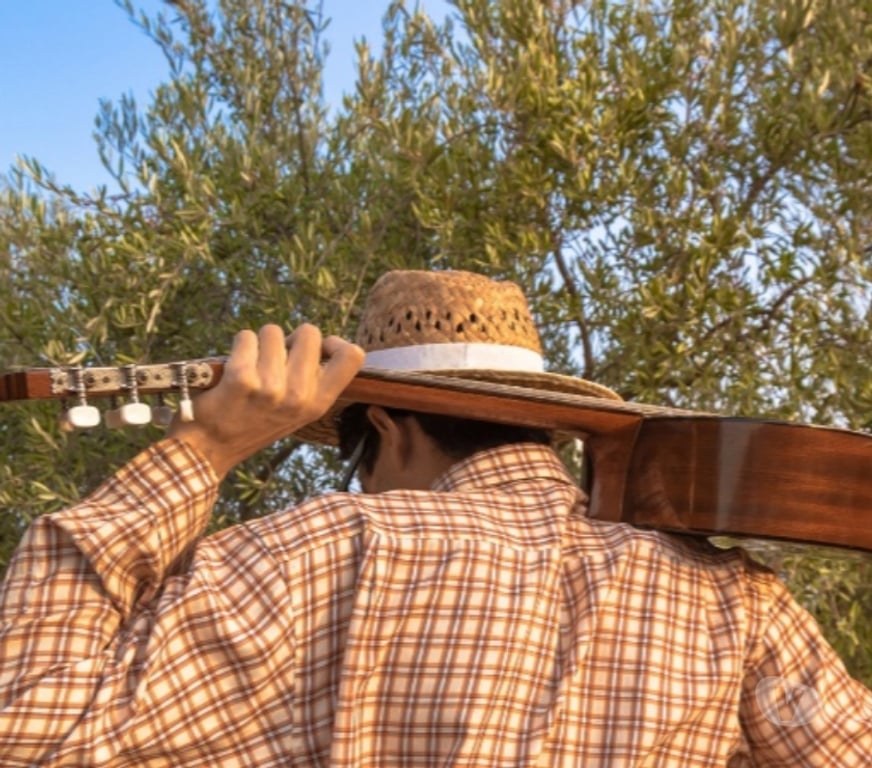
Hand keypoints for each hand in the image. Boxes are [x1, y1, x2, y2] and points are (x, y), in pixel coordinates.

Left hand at [168, 323, 363, 478]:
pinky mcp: (241, 379)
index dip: (335, 342)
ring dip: (260, 342)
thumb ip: (312, 379)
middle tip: (274, 359)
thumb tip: (315, 338)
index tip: (317, 349)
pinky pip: (246, 337)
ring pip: (273, 331)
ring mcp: (271, 388)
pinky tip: (232, 367)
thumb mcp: (295, 410)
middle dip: (289, 338)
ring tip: (250, 366)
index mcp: (318, 404)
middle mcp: (299, 396)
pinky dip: (238, 345)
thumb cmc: (253, 421)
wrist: (209, 448)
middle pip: (309, 333)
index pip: (352, 357)